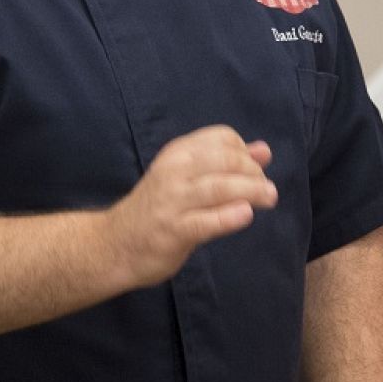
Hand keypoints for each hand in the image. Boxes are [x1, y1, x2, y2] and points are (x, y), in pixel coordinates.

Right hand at [106, 125, 276, 287]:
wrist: (113, 244)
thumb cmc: (159, 208)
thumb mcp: (188, 177)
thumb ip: (226, 163)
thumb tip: (264, 150)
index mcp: (178, 152)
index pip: (223, 137)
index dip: (245, 152)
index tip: (253, 172)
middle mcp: (174, 171)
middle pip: (226, 160)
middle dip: (254, 173)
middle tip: (267, 191)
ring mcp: (173, 201)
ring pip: (220, 188)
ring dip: (252, 190)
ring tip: (269, 198)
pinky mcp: (174, 230)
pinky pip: (207, 221)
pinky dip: (230, 216)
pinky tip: (246, 215)